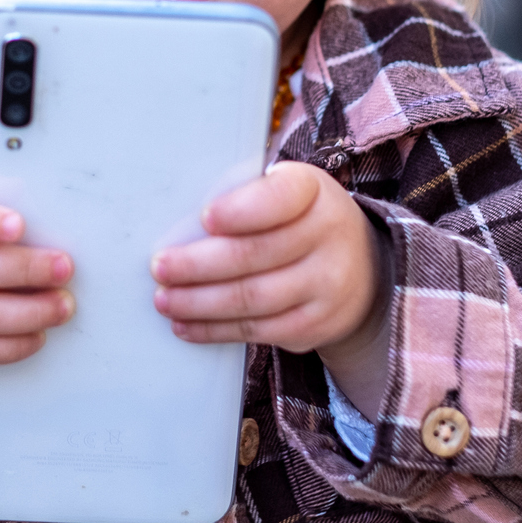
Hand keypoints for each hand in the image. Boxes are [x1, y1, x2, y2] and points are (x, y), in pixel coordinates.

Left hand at [150, 161, 385, 355]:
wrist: (361, 268)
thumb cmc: (300, 220)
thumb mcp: (288, 193)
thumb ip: (247, 199)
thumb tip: (181, 227)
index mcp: (312, 192)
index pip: (279, 199)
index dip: (241, 211)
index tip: (206, 217)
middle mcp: (328, 237)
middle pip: (254, 255)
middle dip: (198, 264)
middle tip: (160, 267)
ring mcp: (326, 285)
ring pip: (252, 299)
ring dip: (199, 302)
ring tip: (164, 299)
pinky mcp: (315, 324)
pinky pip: (257, 330)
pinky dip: (215, 330)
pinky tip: (186, 324)